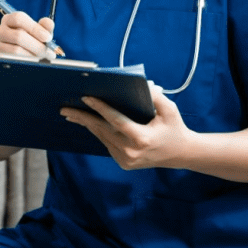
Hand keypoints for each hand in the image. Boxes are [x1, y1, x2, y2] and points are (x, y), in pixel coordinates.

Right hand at [0, 12, 57, 59]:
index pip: (19, 18)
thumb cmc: (29, 43)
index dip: (35, 28)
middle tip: (49, 53)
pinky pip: (12, 59)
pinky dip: (25, 61)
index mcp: (8, 20)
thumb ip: (45, 27)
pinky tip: (32, 61)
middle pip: (19, 36)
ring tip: (42, 58)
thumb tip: (48, 23)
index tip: (48, 38)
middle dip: (37, 45)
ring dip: (32, 55)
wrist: (16, 59)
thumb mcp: (38, 33)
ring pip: (16, 50)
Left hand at [60, 82, 193, 169]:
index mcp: (141, 138)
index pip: (115, 120)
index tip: (85, 98)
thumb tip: (141, 84)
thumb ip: (156, 96)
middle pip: (101, 130)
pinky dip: (98, 132)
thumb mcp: (170, 110)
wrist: (181, 154)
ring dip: (87, 124)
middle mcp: (131, 151)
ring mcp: (126, 160)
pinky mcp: (123, 163)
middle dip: (82, 118)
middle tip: (65, 108)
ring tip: (71, 114)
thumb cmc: (174, 128)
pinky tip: (87, 122)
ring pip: (102, 137)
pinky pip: (107, 144)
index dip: (99, 108)